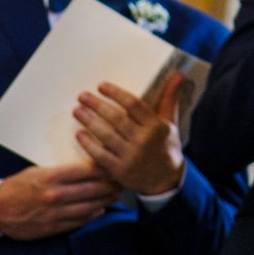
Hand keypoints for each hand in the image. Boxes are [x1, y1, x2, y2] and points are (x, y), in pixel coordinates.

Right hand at [0, 161, 119, 239]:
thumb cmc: (18, 186)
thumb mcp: (39, 171)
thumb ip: (64, 170)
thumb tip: (90, 166)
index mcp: (53, 177)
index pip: (90, 169)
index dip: (108, 167)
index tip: (118, 164)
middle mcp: (56, 195)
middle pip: (95, 188)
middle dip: (113, 184)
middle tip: (123, 180)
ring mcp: (55, 213)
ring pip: (91, 206)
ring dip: (107, 200)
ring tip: (117, 194)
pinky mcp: (53, 228)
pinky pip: (80, 222)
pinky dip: (93, 215)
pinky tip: (101, 209)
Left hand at [72, 75, 184, 196]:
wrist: (166, 180)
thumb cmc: (166, 146)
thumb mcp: (170, 122)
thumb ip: (169, 98)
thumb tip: (177, 74)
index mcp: (156, 126)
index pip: (134, 105)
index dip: (116, 94)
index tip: (101, 85)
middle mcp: (144, 140)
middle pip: (116, 119)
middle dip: (97, 105)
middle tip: (82, 96)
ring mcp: (130, 156)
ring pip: (106, 135)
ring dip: (89, 122)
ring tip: (77, 111)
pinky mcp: (119, 170)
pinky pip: (100, 154)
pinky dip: (88, 144)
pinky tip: (79, 134)